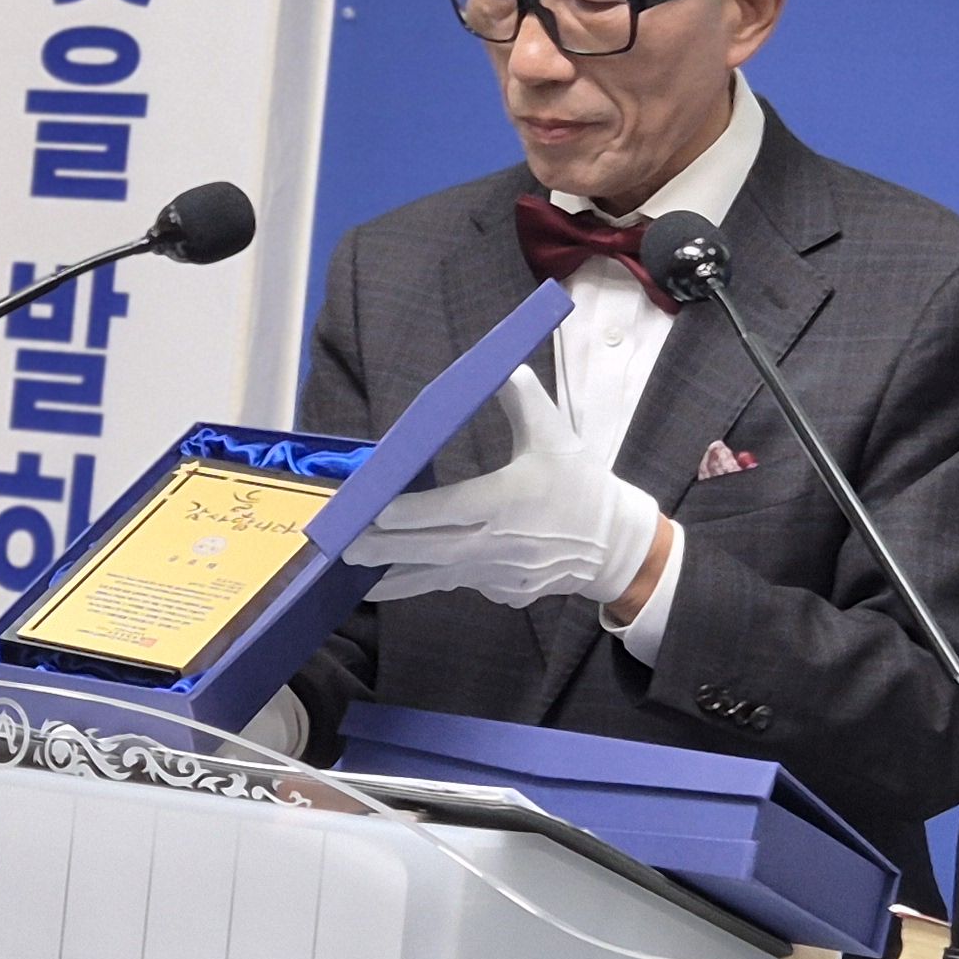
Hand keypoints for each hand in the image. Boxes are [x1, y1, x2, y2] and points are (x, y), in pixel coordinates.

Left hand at [350, 371, 667, 614]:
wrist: (613, 544)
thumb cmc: (580, 483)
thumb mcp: (557, 435)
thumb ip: (523, 399)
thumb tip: (498, 366)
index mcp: (509, 501)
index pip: (452, 509)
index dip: (413, 512)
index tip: (377, 510)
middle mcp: (499, 543)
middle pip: (433, 549)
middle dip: (386, 549)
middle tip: (345, 547)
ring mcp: (499, 574)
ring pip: (439, 576)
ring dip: (397, 578)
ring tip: (358, 578)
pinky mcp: (502, 592)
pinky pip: (460, 585)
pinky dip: (429, 582)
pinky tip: (394, 582)